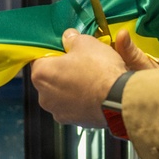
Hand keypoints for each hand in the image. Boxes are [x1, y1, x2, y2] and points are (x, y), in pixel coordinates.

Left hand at [30, 28, 158, 128]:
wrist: (119, 98)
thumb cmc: (100, 70)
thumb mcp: (87, 43)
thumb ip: (73, 39)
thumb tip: (69, 37)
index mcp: (41, 74)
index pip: (40, 59)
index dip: (55, 53)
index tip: (67, 50)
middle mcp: (44, 96)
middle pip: (50, 78)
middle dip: (64, 71)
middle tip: (82, 63)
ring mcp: (58, 111)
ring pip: (62, 94)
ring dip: (73, 87)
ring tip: (92, 79)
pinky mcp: (73, 121)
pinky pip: (74, 106)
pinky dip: (82, 100)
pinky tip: (96, 93)